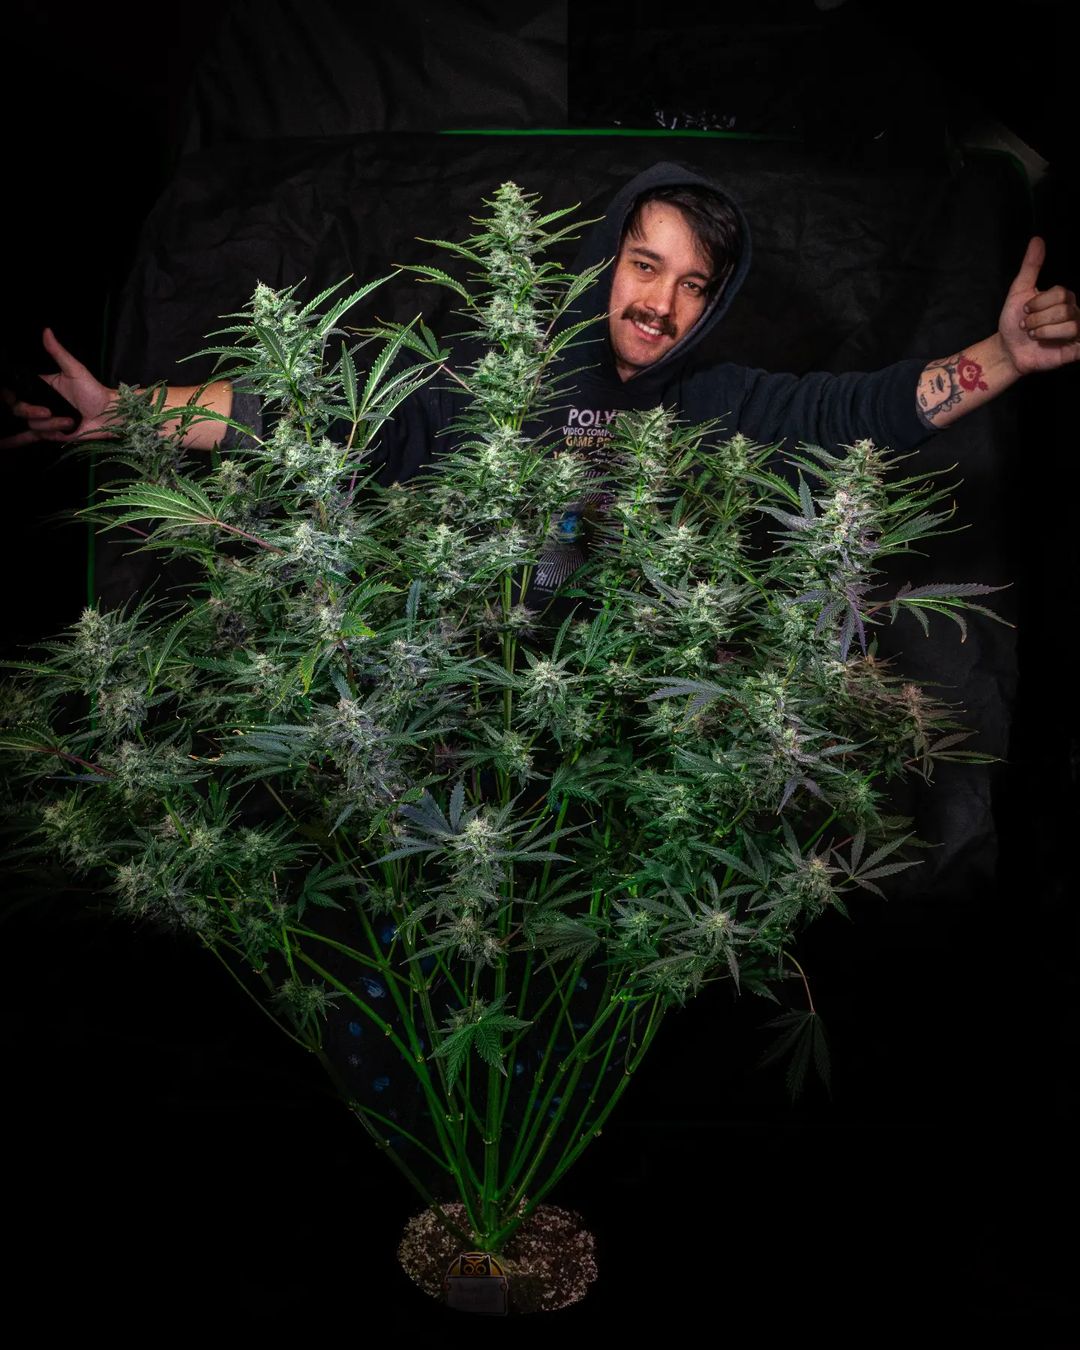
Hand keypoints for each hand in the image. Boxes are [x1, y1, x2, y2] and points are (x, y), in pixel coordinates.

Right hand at [0, 327, 116, 448]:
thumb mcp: (75, 370)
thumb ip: (58, 352)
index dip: (8, 394)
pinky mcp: (52, 435)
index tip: (9, 395)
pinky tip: (4, 444)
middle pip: (18, 409)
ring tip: (69, 421)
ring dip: (51, 425)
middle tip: (47, 412)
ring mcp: (45, 420)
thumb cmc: (94, 391)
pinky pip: (32, 438)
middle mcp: (40, 404)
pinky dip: (16, 440)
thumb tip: (46, 331)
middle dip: (30, 412)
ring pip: (32, 425)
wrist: (109, 415)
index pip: (16, 390)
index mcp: (41, 388)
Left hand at [998, 237, 1079, 375]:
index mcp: (1063, 298)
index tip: (1024, 311)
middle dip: (1037, 320)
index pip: (1060, 293)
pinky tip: (1052, 344)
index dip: (1038, 303)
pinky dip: (1063, 341)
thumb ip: (1031, 266)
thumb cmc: (1013, 321)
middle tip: (1026, 327)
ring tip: (1033, 336)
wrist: (1007, 350)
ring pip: (1070, 326)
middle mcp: (1072, 313)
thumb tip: (1037, 240)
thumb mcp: (1019, 291)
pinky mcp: (1075, 350)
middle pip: (1064, 310)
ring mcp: (1075, 332)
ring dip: (1043, 333)